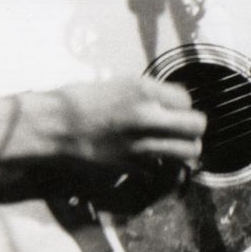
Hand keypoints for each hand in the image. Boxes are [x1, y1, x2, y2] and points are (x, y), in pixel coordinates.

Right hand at [14, 76, 206, 169]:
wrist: (53, 127)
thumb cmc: (78, 100)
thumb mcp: (118, 84)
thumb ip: (148, 93)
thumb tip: (170, 103)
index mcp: (143, 90)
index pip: (186, 99)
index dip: (182, 105)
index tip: (173, 109)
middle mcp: (147, 116)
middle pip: (197, 125)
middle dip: (194, 128)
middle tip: (184, 129)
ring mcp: (141, 143)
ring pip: (189, 151)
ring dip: (186, 149)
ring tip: (177, 147)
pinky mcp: (132, 165)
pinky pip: (161, 167)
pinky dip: (161, 166)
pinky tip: (150, 159)